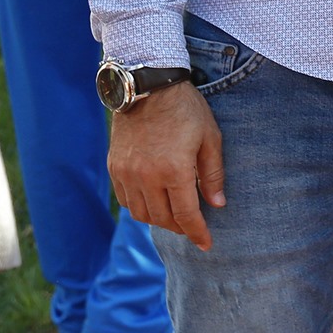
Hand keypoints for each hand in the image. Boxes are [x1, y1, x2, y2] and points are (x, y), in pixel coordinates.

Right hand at [108, 80, 224, 249]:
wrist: (148, 87)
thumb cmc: (186, 110)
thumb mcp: (210, 138)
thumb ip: (213, 174)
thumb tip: (217, 205)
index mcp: (174, 170)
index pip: (186, 214)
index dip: (197, 233)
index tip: (206, 245)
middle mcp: (147, 177)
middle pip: (163, 218)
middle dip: (180, 228)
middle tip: (193, 227)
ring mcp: (127, 173)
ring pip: (142, 214)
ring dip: (160, 220)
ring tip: (175, 216)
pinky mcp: (115, 167)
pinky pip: (126, 200)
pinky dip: (141, 207)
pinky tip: (154, 202)